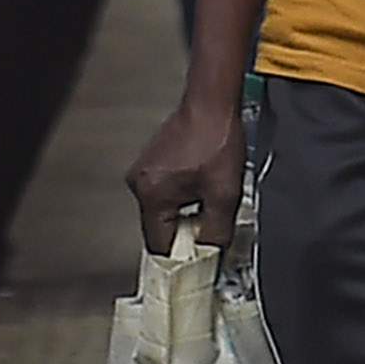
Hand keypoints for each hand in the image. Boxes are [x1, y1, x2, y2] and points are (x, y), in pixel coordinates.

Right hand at [127, 85, 242, 254]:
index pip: (159, 244)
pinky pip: (166, 190)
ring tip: (208, 191)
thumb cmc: (215, 137)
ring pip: (164, 208)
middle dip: (186, 229)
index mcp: (151, 193)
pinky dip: (183, 193)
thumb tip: (210, 252)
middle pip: (161, 226)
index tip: (196, 261)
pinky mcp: (153, 161)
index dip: (180, 256)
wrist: (212, 102)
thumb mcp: (224, 193)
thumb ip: (216, 231)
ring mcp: (144, 170)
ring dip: (186, 209)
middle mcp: (140, 182)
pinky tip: (202, 179)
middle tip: (210, 220)